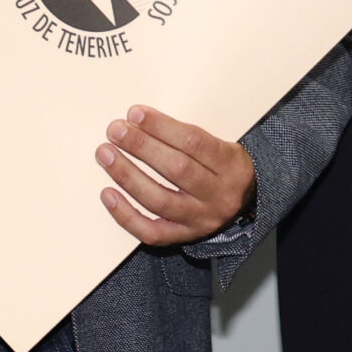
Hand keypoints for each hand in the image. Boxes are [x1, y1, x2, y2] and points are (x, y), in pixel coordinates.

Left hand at [96, 105, 255, 244]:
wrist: (244, 205)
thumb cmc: (223, 169)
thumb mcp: (221, 145)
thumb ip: (185, 136)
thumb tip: (139, 122)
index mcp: (230, 165)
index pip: (193, 142)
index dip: (161, 127)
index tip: (136, 115)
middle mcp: (218, 195)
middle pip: (176, 169)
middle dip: (141, 147)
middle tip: (116, 131)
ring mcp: (201, 219)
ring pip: (160, 200)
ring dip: (128, 175)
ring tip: (106, 155)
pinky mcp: (184, 237)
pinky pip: (151, 231)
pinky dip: (125, 214)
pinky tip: (108, 194)